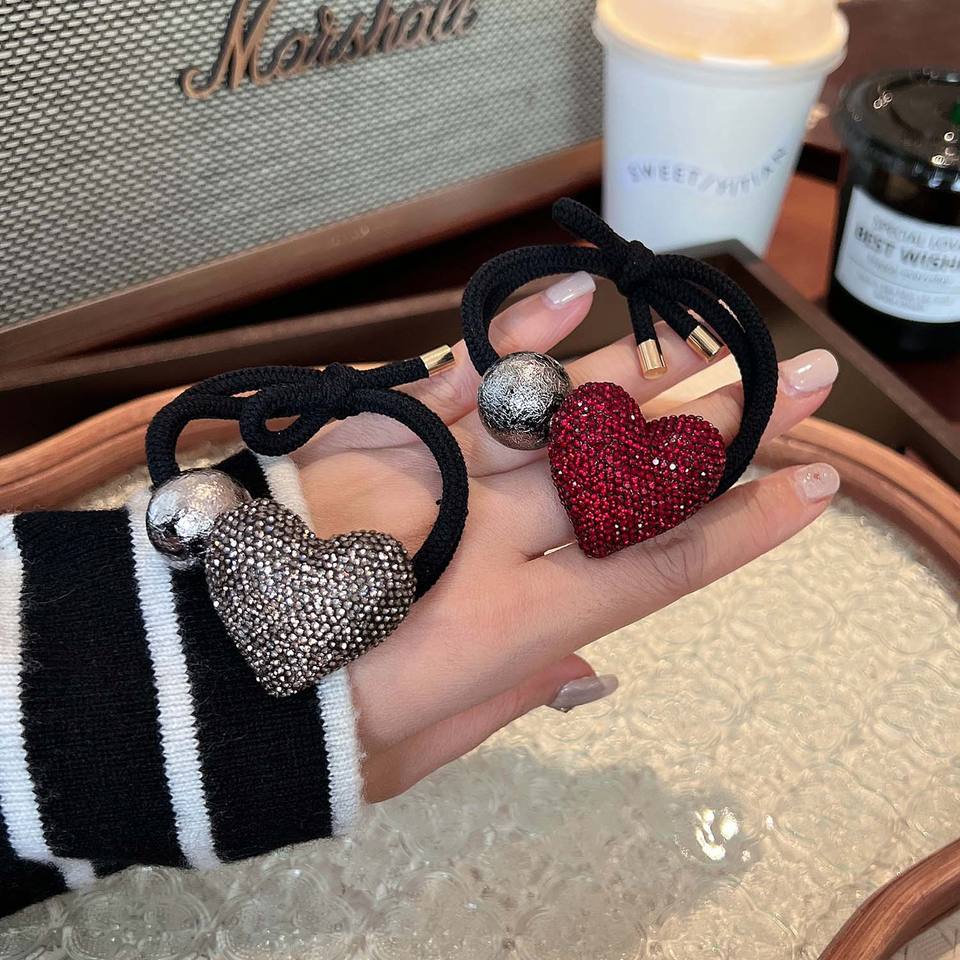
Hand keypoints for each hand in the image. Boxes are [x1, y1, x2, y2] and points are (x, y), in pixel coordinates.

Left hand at [292, 272, 839, 802]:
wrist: (202, 671)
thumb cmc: (322, 726)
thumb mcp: (434, 743)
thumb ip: (520, 694)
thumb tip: (591, 671)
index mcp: (523, 623)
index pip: (665, 566)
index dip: (747, 526)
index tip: (811, 487)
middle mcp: (500, 536)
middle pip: (636, 474)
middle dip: (729, 425)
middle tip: (798, 380)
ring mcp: (446, 473)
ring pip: (569, 415)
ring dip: (651, 378)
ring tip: (717, 344)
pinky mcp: (386, 433)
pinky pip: (464, 373)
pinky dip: (518, 335)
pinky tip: (576, 294)